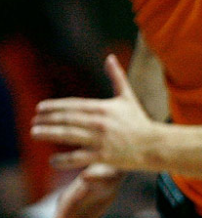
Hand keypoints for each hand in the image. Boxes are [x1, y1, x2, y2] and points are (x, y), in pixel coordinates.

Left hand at [31, 55, 158, 170]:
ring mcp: (100, 139)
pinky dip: (63, 160)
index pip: (72, 105)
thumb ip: (116, 77)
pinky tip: (52, 160)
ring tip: (35, 133)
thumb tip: (110, 57)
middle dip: (46, 120)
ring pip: (67, 135)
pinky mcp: (102, 156)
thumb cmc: (139, 121)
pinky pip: (77, 158)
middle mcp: (99, 122)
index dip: (54, 106)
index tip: (39, 108)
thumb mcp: (127, 97)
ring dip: (48, 134)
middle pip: (66, 119)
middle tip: (33, 122)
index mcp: (103, 107)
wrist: (154, 145)